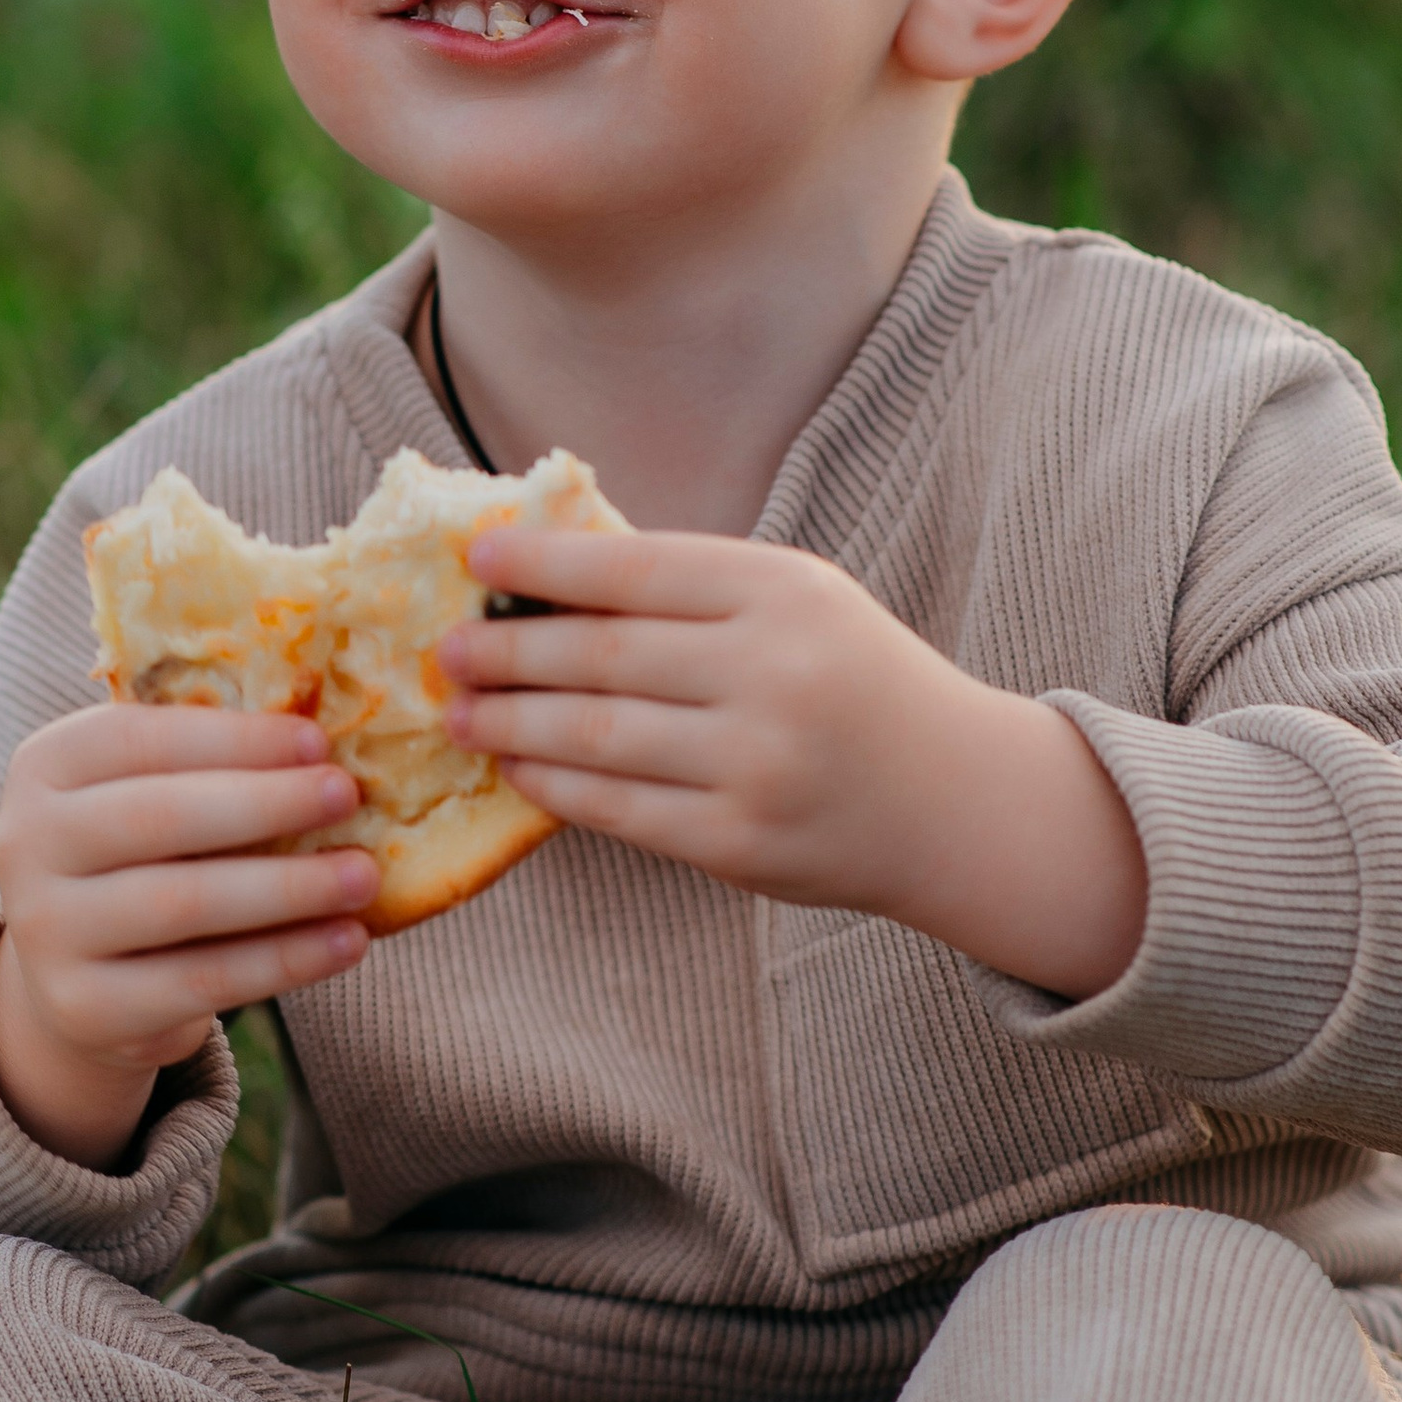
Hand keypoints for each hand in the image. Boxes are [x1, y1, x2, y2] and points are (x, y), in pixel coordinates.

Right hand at [0, 707, 377, 1168]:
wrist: (78, 980)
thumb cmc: (141, 860)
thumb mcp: (147, 796)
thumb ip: (209, 765)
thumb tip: (325, 743)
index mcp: (44, 767)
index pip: (139, 739)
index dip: (233, 739)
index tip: (318, 741)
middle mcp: (26, 844)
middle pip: (159, 817)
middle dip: (265, 804)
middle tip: (348, 795)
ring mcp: (47, 931)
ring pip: (183, 903)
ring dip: (287, 887)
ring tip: (363, 875)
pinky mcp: (86, 1007)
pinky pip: (202, 980)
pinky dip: (284, 960)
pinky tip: (347, 942)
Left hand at [442, 526, 1147, 1000]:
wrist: (956, 799)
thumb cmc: (853, 682)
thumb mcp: (798, 603)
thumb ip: (692, 589)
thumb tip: (544, 580)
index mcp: (783, 592)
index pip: (634, 571)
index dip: (543, 566)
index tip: (476, 560)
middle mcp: (771, 672)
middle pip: (602, 655)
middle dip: (507, 651)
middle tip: (446, 649)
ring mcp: (755, 763)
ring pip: (596, 736)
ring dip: (512, 723)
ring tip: (460, 711)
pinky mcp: (739, 841)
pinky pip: (619, 809)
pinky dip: (554, 786)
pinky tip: (516, 768)